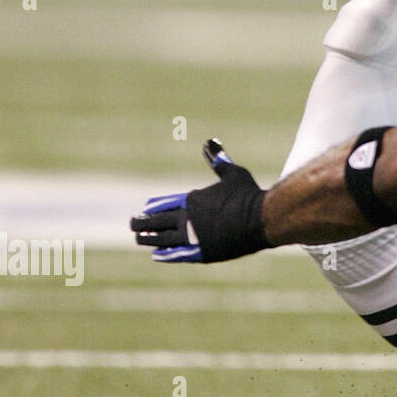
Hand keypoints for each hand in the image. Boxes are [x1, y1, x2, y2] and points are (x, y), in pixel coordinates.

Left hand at [131, 139, 271, 262]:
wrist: (263, 220)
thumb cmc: (248, 195)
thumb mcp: (233, 174)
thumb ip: (218, 160)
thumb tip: (209, 141)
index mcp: (191, 199)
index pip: (162, 204)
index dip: (151, 208)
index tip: (143, 211)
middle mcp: (188, 219)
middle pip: (156, 223)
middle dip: (142, 224)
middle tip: (133, 225)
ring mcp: (194, 238)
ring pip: (162, 240)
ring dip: (149, 240)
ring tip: (140, 239)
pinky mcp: (203, 253)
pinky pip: (177, 255)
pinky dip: (165, 254)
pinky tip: (157, 254)